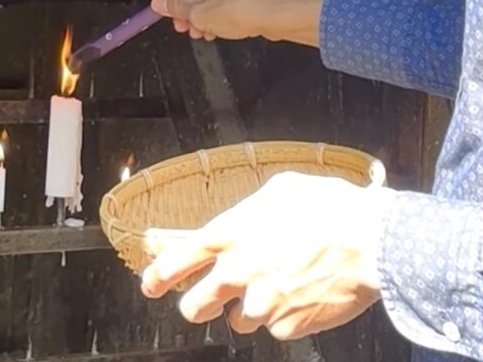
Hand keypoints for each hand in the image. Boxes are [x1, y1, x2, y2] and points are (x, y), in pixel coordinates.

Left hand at [141, 172, 389, 340]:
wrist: (370, 242)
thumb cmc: (329, 209)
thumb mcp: (280, 191)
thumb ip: (251, 210)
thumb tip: (244, 218)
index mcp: (233, 234)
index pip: (179, 259)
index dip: (159, 274)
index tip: (150, 283)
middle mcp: (240, 271)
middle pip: (196, 304)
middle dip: (197, 304)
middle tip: (205, 300)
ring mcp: (263, 303)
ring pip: (236, 322)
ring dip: (246, 311)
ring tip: (269, 290)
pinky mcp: (289, 325)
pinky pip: (274, 328)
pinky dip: (281, 317)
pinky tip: (299, 295)